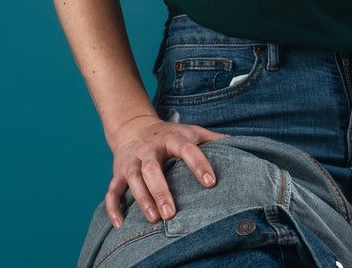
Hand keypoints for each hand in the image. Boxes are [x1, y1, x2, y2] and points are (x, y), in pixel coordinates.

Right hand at [105, 114, 228, 228]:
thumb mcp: (190, 132)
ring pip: (133, 179)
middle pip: (152, 168)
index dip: (198, 164)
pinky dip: (113, 207)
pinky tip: (120, 225)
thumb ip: (212, 140)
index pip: (186, 149)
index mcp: (171, 139)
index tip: (210, 182)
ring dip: (142, 199)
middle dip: (161, 191)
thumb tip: (239, 146)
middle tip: (172, 213)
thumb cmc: (168, 135)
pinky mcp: (119, 173)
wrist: (133, 126)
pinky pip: (112, 190)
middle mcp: (149, 149)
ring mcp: (132, 161)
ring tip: (154, 219)